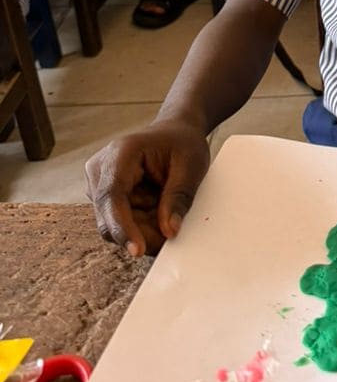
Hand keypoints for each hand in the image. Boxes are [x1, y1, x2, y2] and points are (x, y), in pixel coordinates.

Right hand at [86, 122, 209, 256]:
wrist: (174, 132)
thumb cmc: (182, 144)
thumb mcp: (192, 166)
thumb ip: (179, 197)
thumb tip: (169, 231)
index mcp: (121, 153)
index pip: (112, 196)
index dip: (122, 226)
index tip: (138, 249)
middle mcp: (101, 169)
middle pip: (109, 217)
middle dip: (140, 232)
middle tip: (171, 233)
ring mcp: (98, 183)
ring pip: (114, 225)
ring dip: (143, 227)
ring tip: (167, 209)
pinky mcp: (103, 196)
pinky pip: (119, 221)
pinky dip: (140, 223)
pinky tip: (157, 207)